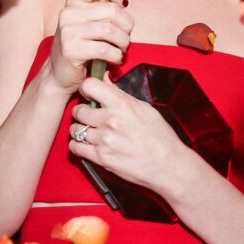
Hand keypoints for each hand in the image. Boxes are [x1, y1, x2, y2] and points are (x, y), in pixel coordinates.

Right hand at [47, 0, 133, 92]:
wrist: (59, 74)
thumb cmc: (80, 47)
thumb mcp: (87, 23)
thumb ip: (101, 11)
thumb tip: (123, 4)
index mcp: (73, 2)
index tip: (123, 6)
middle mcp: (68, 13)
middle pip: (112, 10)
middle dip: (127, 25)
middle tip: (126, 37)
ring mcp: (67, 31)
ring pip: (110, 31)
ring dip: (123, 42)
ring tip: (122, 49)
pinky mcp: (71, 50)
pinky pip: (105, 49)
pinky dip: (116, 56)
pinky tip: (116, 59)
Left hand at [69, 73, 188, 193]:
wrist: (168, 165)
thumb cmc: (160, 137)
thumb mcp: (144, 108)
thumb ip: (120, 94)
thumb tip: (104, 79)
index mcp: (122, 104)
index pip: (89, 85)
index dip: (86, 90)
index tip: (89, 96)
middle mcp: (111, 120)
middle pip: (78, 110)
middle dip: (81, 112)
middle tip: (88, 117)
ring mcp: (105, 140)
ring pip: (75, 129)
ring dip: (80, 130)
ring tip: (89, 132)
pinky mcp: (101, 158)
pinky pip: (75, 148)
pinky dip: (77, 146)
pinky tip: (86, 145)